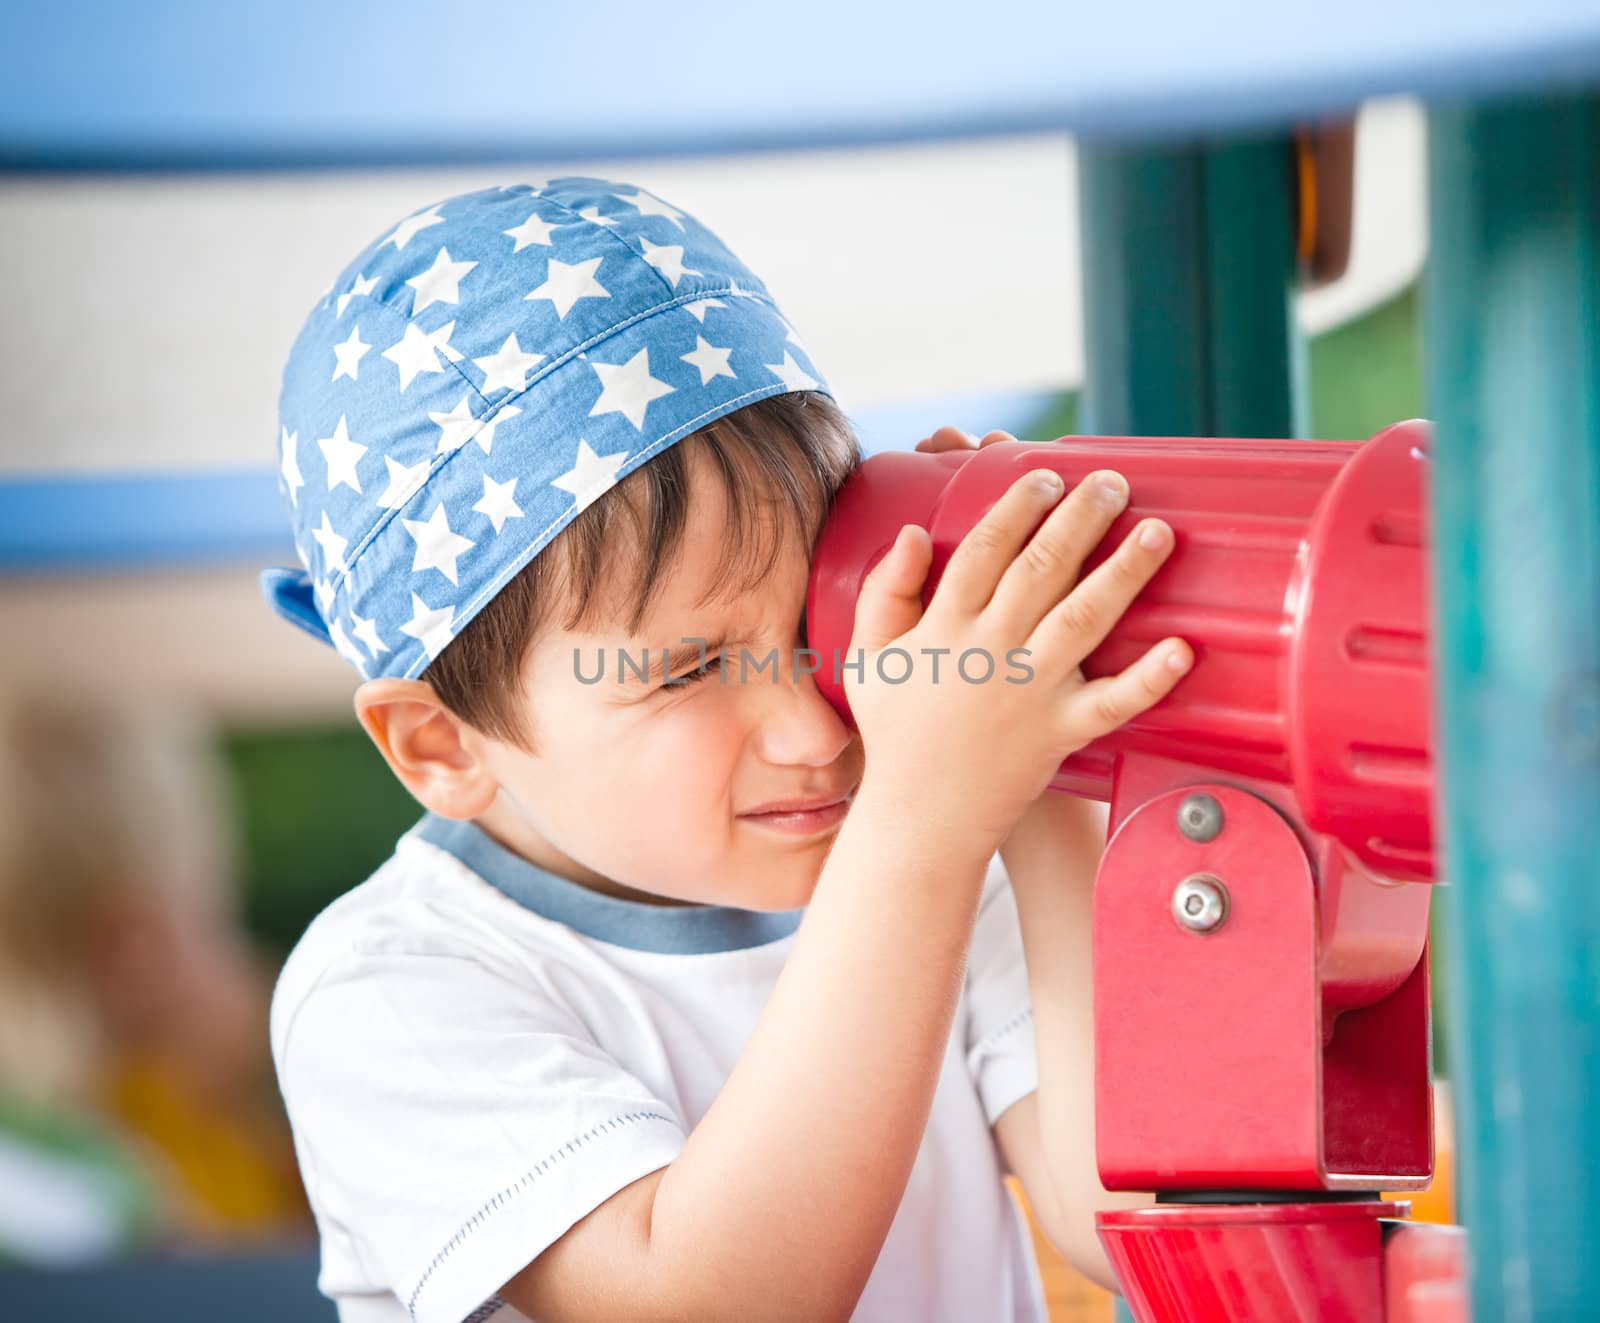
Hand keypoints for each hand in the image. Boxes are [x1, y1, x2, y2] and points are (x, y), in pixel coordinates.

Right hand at [846, 425, 1191, 855]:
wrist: (920, 817)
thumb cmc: (895, 733)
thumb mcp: (867, 658)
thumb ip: (884, 592)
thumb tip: (913, 531)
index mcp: (943, 627)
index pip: (983, 549)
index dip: (1016, 507)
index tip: (1044, 476)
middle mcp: (989, 650)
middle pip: (1041, 569)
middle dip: (1080, 518)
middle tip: (1112, 483)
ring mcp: (1028, 691)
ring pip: (1084, 618)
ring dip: (1124, 571)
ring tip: (1158, 531)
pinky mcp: (1060, 732)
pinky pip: (1112, 703)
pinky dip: (1150, 678)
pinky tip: (1184, 649)